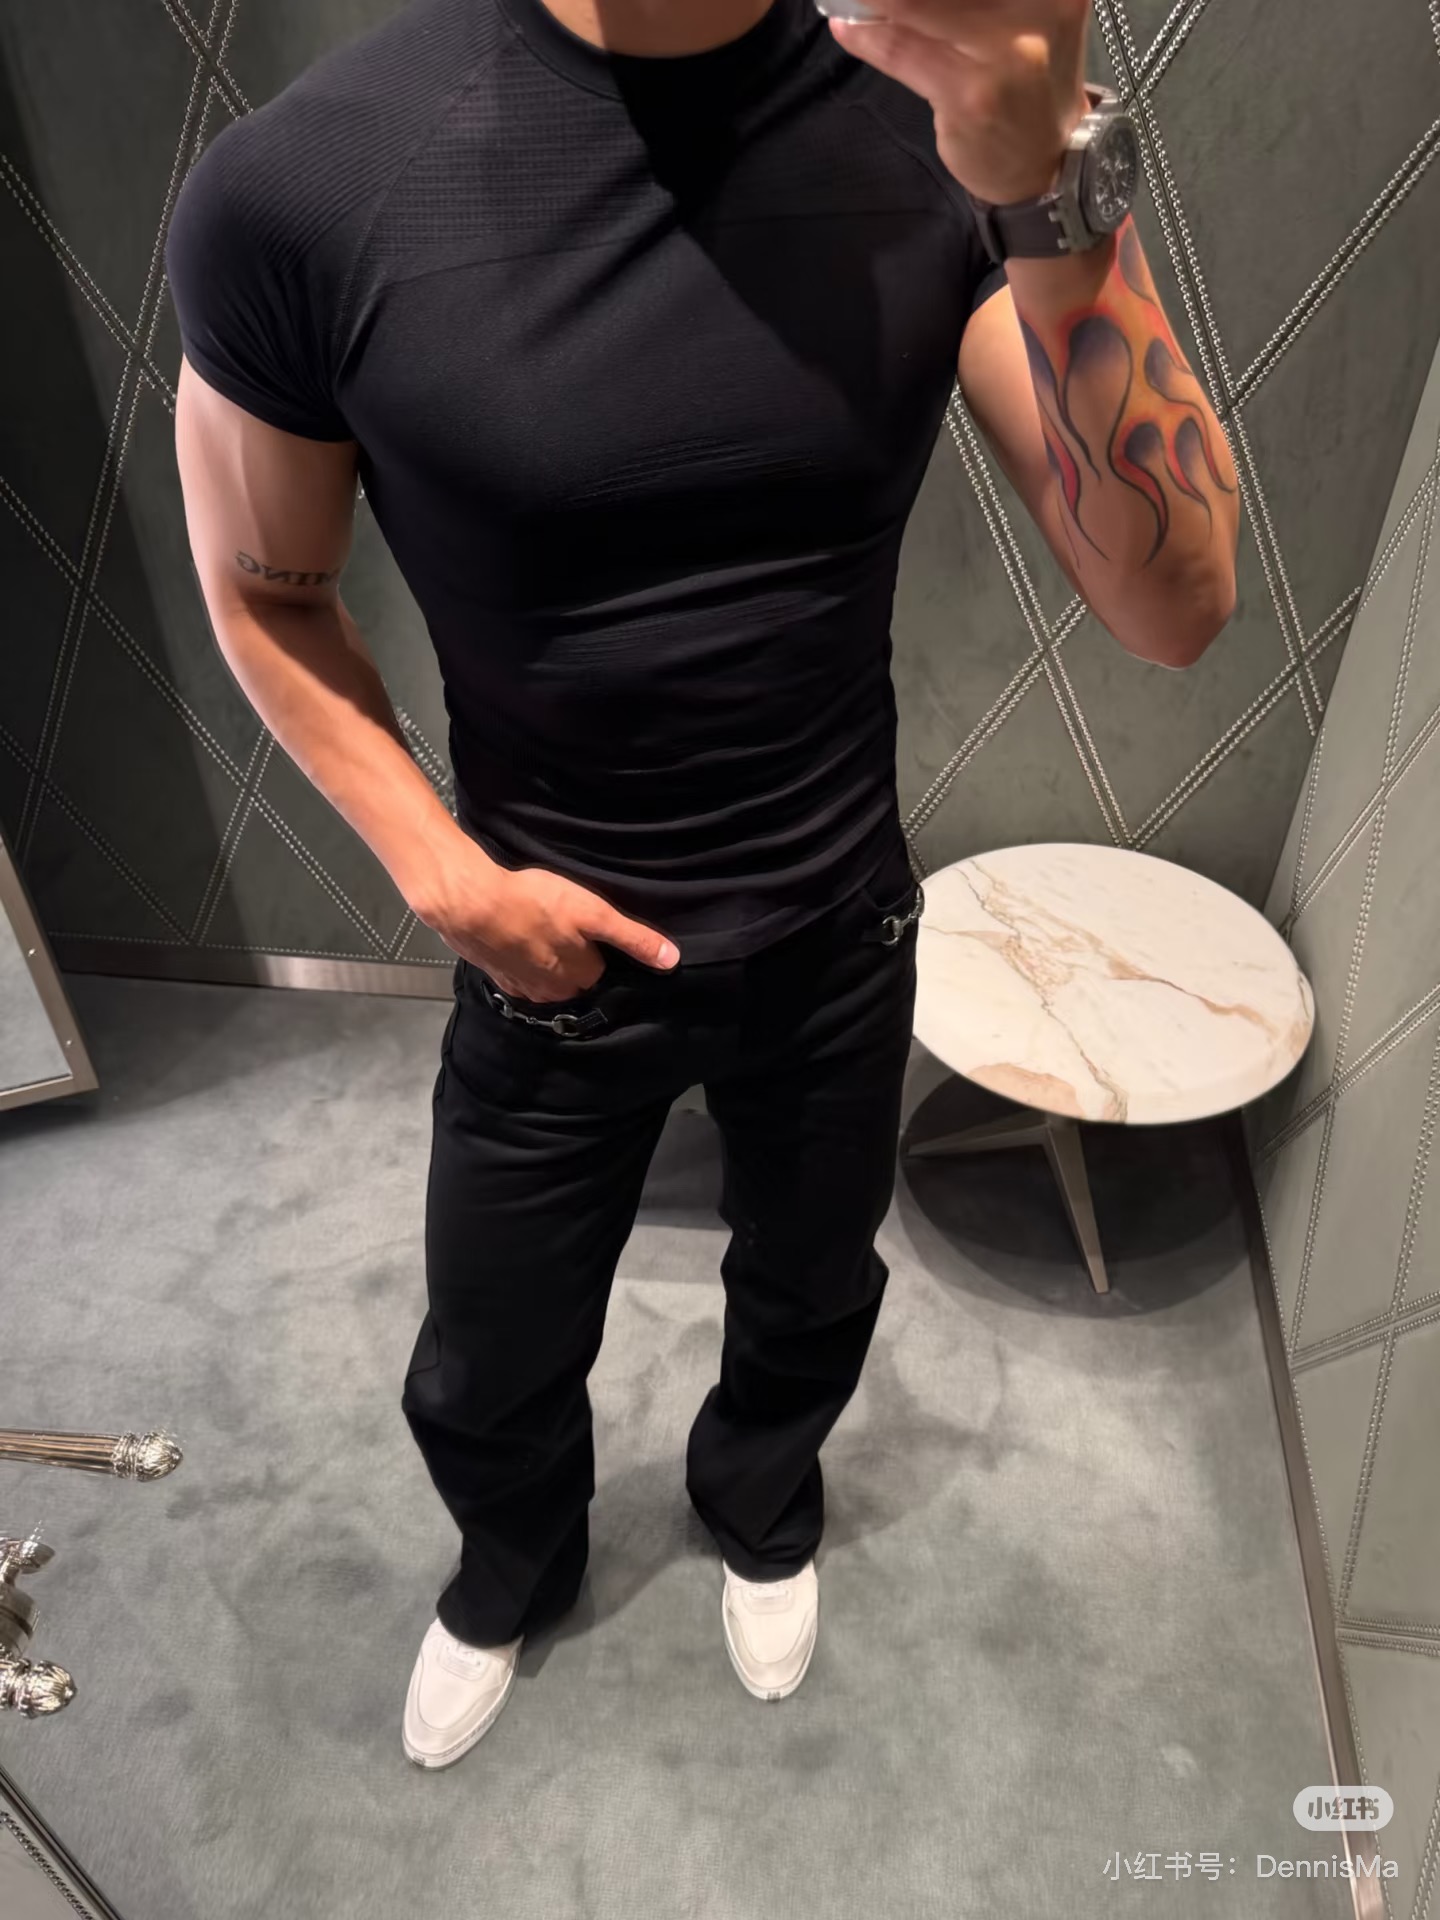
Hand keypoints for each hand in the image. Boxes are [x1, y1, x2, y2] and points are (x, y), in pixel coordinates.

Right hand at [414, 842, 679, 1002]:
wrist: (472, 904)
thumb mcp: (594, 914)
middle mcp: (554, 992)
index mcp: (580, 978)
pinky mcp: (496, 976)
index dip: (598, 948)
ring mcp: (522, 987)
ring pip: (545, 977)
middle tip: (564, 925)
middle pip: (573, 977)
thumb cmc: (536, 903)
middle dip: (572, 957)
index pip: (601, 969)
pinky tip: (515, 937)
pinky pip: (517, 972)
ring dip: (545, 959)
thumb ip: (633, 938)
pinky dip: (518, 958)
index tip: (589, 929)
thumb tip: (671, 960)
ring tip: (540, 929)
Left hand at [827, 0, 1090, 206]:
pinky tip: (848, 28)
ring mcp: (1005, 52)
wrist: (1047, 165)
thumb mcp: (1024, 14)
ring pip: (913, 4)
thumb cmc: (1028, 82)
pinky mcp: (969, 94)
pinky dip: (868, 36)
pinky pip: (901, 50)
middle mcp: (1038, 4)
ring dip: (873, 0)